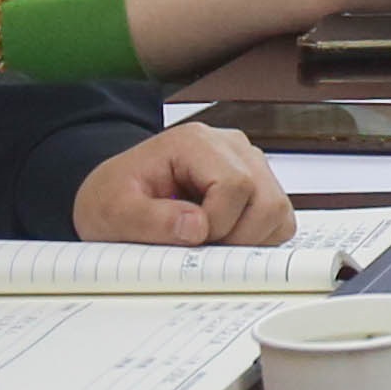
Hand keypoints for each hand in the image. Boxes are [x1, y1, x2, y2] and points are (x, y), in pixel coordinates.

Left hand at [73, 120, 293, 247]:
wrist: (115, 195)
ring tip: (210, 243)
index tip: (188, 240)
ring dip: (249, 240)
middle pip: (267, 199)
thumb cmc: (113, 198)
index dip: (217, 224)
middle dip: (237, 237)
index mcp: (195, 143)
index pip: (235, 185)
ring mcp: (249, 165)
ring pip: (278, 211)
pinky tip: (224, 238)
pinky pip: (278, 219)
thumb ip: (149, 220)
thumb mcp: (111, 211)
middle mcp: (230, 147)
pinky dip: (257, 239)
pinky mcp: (258, 185)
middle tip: (201, 247)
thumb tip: (196, 228)